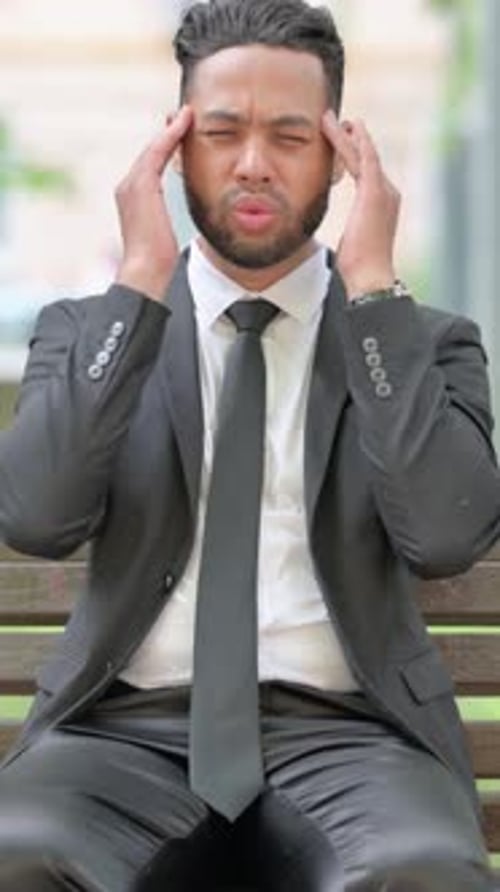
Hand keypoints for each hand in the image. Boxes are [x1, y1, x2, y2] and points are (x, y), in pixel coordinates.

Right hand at [115, 106, 193, 301]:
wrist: (146, 271)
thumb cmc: (156, 261)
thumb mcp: (161, 233)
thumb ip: (162, 219)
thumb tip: (168, 223)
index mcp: (132, 198)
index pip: (150, 165)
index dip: (165, 147)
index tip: (180, 133)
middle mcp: (127, 186)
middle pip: (150, 152)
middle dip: (167, 133)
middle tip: (185, 115)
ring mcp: (131, 184)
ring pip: (154, 148)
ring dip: (172, 129)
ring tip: (188, 114)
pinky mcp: (142, 185)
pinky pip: (158, 151)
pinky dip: (172, 136)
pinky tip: (186, 122)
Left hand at [322, 111, 399, 299]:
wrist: (370, 276)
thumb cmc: (360, 268)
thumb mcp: (354, 242)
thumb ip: (352, 231)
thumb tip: (345, 237)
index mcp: (382, 205)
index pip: (365, 172)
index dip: (353, 155)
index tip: (342, 141)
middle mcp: (388, 193)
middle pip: (366, 159)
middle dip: (352, 139)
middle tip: (336, 121)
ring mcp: (383, 190)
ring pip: (363, 154)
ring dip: (346, 135)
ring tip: (330, 118)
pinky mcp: (374, 191)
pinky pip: (362, 158)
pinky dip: (352, 141)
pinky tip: (343, 126)